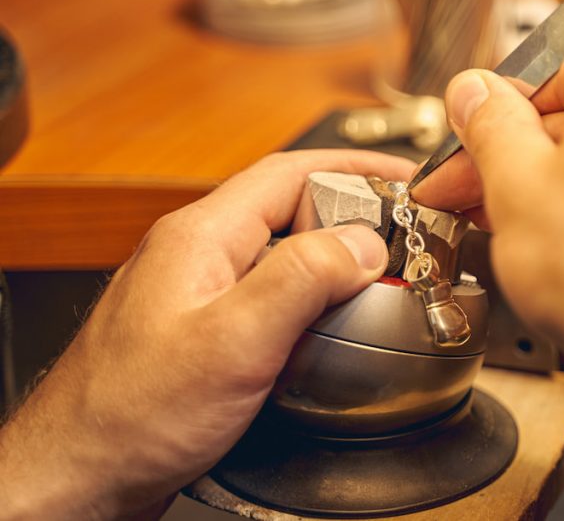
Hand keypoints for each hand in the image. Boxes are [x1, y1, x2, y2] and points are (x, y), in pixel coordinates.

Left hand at [0, 150, 414, 519]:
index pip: (289, 173)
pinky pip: (267, 297)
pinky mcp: (202, 331)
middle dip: (351, 216)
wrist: (79, 475)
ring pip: (280, 256)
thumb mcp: (232, 340)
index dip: (354, 168)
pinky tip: (327, 329)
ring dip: (332, 262)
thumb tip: (362, 242)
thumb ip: (301, 279)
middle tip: (402, 240)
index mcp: (200, 236)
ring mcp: (197, 292)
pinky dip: (309, 300)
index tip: (404, 181)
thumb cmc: (130, 415)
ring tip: (377, 282)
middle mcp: (196, 254)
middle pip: (289, 210)